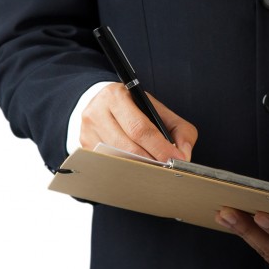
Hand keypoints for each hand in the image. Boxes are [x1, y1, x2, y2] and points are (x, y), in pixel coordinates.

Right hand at [79, 82, 197, 161]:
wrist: (100, 102)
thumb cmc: (132, 108)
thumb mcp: (156, 109)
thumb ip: (178, 128)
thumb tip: (183, 154)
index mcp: (116, 97)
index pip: (140, 128)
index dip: (160, 147)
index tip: (176, 160)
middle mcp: (97, 112)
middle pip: (128, 147)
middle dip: (152, 161)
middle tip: (168, 170)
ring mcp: (87, 131)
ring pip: (118, 159)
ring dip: (139, 169)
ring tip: (155, 171)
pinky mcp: (84, 147)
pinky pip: (109, 165)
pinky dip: (126, 171)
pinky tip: (137, 172)